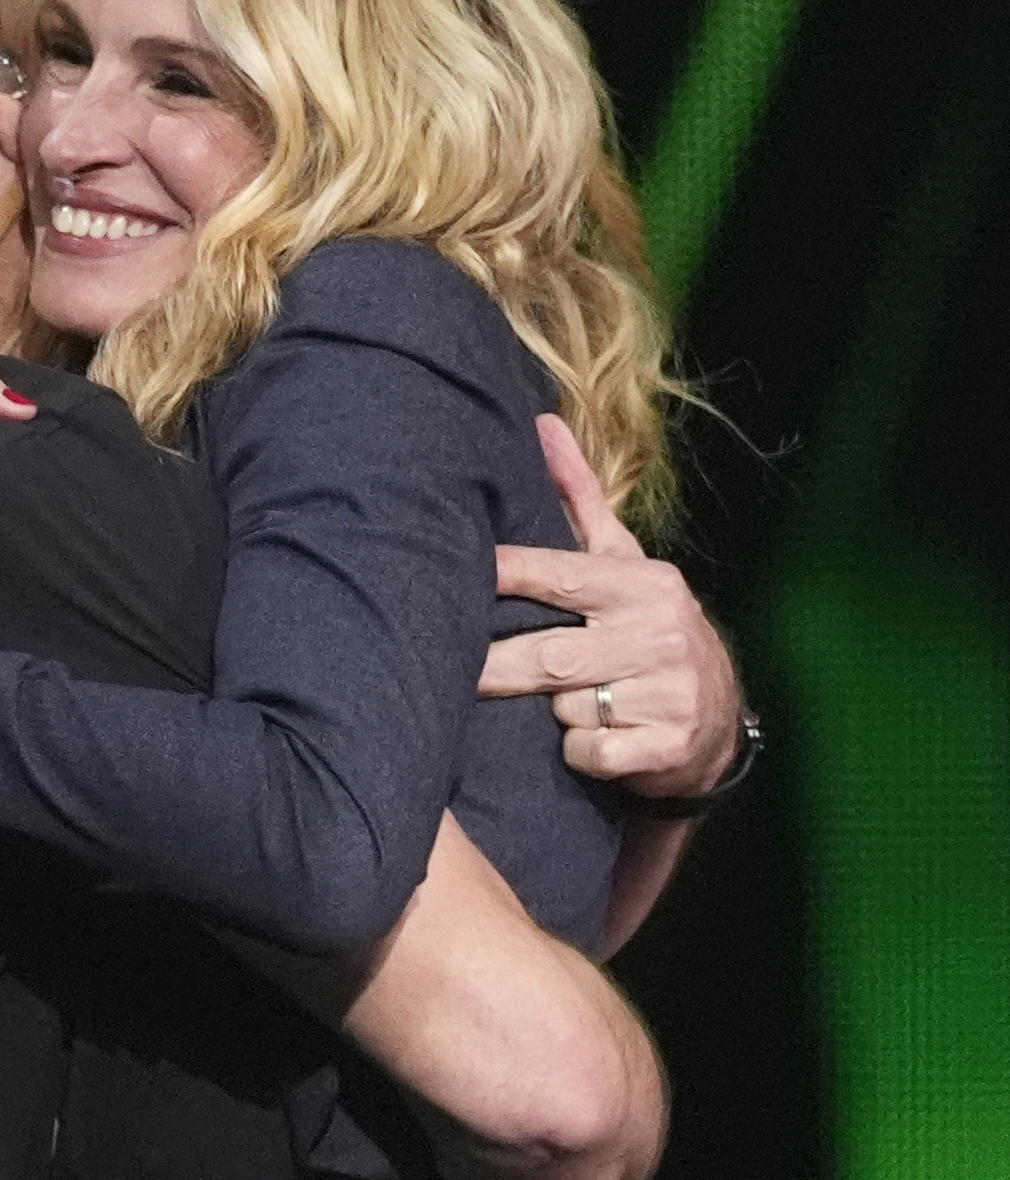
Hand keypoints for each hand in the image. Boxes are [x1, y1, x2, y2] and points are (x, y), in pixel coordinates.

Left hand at [480, 415, 742, 794]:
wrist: (718, 721)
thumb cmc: (649, 632)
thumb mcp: (625, 565)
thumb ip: (581, 501)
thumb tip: (544, 424)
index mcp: (643, 585)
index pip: (560, 576)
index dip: (509, 575)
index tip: (465, 572)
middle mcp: (658, 632)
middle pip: (550, 656)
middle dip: (499, 670)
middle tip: (461, 674)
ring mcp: (667, 692)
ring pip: (567, 708)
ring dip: (555, 714)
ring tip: (574, 705)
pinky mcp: (666, 746)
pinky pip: (589, 753)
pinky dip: (580, 754)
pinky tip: (597, 743)